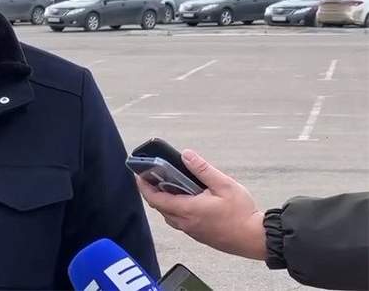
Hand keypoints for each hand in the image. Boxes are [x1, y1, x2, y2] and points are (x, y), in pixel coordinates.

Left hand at [136, 149, 266, 260]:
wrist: (256, 239)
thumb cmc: (242, 213)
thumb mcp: (224, 185)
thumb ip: (203, 170)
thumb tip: (186, 155)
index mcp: (188, 210)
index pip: (155, 199)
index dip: (144, 187)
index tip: (138, 175)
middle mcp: (185, 223)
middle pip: (159, 207)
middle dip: (152, 192)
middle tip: (151, 177)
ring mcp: (191, 231)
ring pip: (168, 216)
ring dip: (163, 202)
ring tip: (167, 186)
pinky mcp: (199, 236)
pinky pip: (179, 222)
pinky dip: (174, 210)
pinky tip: (185, 200)